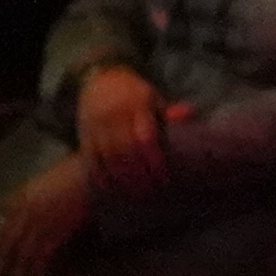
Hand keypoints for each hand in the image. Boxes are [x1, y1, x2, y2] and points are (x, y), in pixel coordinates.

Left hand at [0, 147, 95, 275]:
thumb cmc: (70, 173)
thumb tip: (8, 209)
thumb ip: (24, 196)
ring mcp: (42, 221)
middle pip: (11, 240)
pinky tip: (36, 274)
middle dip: (3, 259)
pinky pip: (44, 251)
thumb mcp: (41, 181)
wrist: (91, 171)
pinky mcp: (59, 229)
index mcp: (22, 197)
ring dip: (20, 266)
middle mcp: (28, 210)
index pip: (6, 227)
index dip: (0, 245)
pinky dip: (39, 264)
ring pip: (26, 249)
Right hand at [75, 65, 173, 196]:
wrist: (101, 80)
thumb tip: (190, 112)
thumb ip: (170, 111)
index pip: (145, 138)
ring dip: (121, 180)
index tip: (163, 178)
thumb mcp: (153, 98)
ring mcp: (97, 125)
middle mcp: (115, 115)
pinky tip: (111, 190)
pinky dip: (100, 176)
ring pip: (107, 157)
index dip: (154, 161)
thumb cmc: (135, 96)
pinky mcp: (85, 134)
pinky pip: (91, 159)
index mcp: (136, 105)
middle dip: (139, 175)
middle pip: (125, 151)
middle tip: (151, 192)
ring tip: (135, 195)